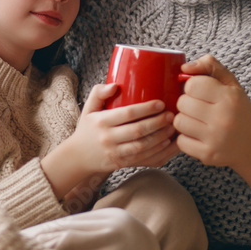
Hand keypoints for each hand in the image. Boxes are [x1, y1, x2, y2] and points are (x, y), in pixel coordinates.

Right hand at [42, 83, 178, 198]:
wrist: (78, 157)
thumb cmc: (87, 129)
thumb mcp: (88, 109)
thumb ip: (99, 92)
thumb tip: (115, 85)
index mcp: (101, 122)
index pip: (127, 114)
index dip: (146, 109)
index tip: (161, 104)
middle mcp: (108, 138)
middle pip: (138, 131)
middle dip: (157, 123)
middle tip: (171, 115)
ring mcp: (115, 153)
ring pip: (142, 147)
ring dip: (160, 138)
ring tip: (172, 128)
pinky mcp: (122, 164)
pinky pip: (143, 159)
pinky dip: (157, 152)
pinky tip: (167, 144)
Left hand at [173, 55, 250, 170]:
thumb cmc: (239, 111)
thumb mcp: (231, 84)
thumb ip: (210, 66)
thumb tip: (184, 67)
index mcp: (230, 98)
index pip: (192, 85)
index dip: (192, 87)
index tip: (201, 92)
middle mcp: (223, 119)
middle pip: (182, 103)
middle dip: (187, 103)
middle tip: (199, 108)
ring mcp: (215, 139)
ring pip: (178, 122)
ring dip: (184, 120)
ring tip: (197, 121)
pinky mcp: (208, 155)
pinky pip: (180, 141)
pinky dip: (185, 138)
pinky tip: (198, 135)